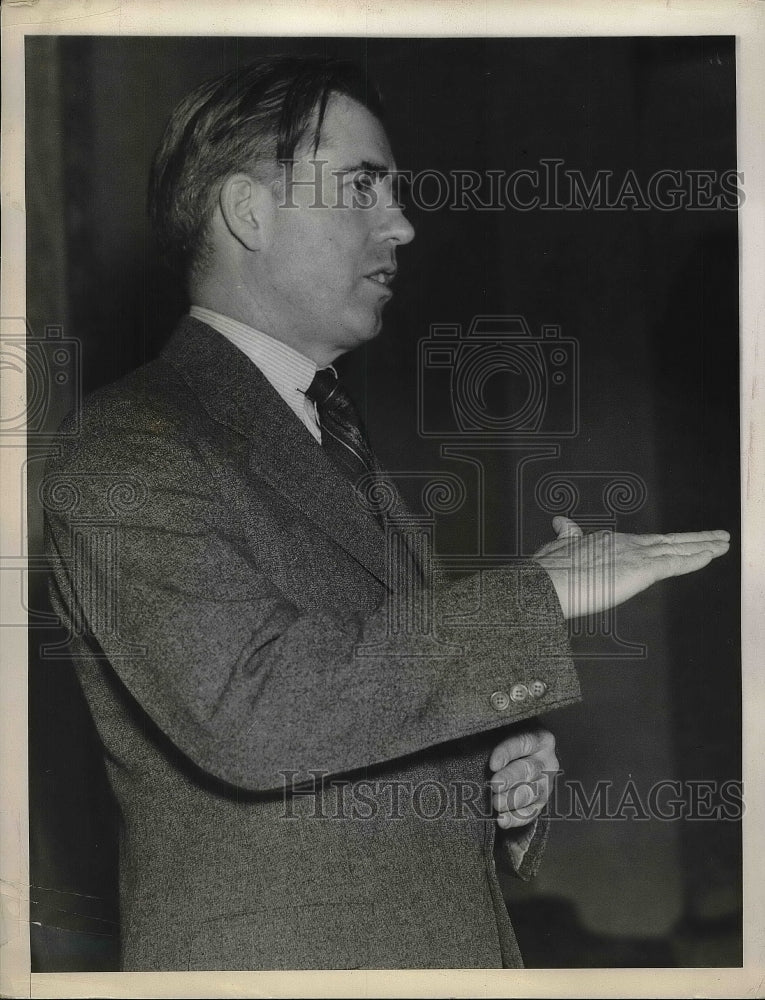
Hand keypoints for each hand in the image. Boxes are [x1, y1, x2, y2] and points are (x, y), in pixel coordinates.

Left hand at [489, 726, 558, 829]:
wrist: (521, 757)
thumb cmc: (506, 742)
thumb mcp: (501, 734)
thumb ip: (488, 737)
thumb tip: (466, 742)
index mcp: (540, 739)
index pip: (524, 742)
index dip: (507, 753)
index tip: (492, 764)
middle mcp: (546, 761)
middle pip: (529, 769)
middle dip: (510, 778)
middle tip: (494, 785)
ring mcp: (546, 783)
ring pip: (533, 793)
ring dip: (513, 800)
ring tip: (496, 804)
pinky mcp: (541, 802)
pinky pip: (532, 813)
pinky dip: (516, 818)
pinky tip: (502, 820)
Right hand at [533, 516, 729, 619]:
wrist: (546, 582)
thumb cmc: (548, 572)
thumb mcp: (558, 547)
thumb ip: (567, 535)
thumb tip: (561, 522)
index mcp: (609, 542)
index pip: (647, 543)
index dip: (668, 542)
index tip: (683, 541)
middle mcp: (626, 545)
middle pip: (667, 541)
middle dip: (694, 539)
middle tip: (718, 536)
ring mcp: (635, 555)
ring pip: (677, 549)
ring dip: (702, 546)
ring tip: (723, 543)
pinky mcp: (642, 570)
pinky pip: (676, 563)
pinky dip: (695, 559)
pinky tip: (711, 555)